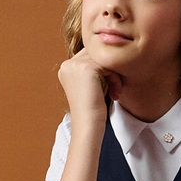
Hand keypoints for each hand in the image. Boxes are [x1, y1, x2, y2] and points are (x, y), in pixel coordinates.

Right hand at [57, 50, 122, 180]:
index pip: (90, 56)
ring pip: (103, 59)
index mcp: (66, 68)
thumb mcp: (91, 86)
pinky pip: (108, 65)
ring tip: (115, 92)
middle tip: (114, 89)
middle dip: (109, 71)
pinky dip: (115, 79)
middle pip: (96, 55)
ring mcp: (75, 65)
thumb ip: (95, 70)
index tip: (108, 87)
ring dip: (113, 75)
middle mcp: (67, 64)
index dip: (103, 69)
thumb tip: (110, 54)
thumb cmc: (93, 111)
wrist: (89, 125)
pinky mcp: (86, 68)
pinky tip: (115, 93)